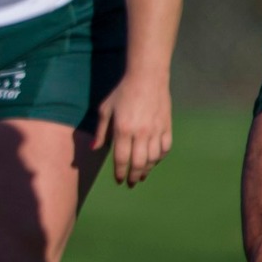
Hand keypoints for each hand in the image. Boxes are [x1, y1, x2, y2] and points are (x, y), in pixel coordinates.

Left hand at [91, 70, 172, 187]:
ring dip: (147, 169)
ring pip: (153, 158)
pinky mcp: (167, 126)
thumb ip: (101, 131)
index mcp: (123, 130)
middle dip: (134, 176)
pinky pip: (165, 148)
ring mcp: (156, 130)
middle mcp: (141, 133)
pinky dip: (160, 157)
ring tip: (141, 175)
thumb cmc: (122, 93)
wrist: (147, 78)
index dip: (120, 172)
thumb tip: (94, 149)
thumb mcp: (105, 110)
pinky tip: (153, 160)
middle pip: (139, 163)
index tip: (119, 180)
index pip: (122, 159)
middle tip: (131, 183)